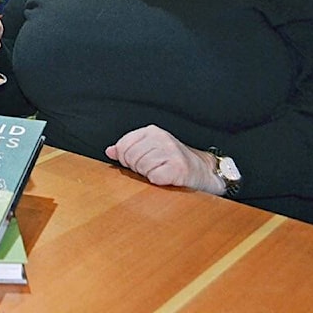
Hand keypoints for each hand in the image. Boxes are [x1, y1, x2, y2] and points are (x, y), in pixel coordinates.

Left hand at [105, 125, 223, 193]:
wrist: (202, 171)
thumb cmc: (173, 161)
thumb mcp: (149, 149)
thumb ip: (128, 149)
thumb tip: (110, 151)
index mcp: (152, 132)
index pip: (124, 145)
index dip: (125, 158)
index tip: (135, 163)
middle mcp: (162, 138)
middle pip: (131, 157)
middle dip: (137, 168)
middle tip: (150, 169)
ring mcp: (171, 152)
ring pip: (142, 168)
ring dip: (148, 175)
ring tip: (159, 172)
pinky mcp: (179, 168)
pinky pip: (154, 178)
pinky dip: (158, 181)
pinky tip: (166, 178)